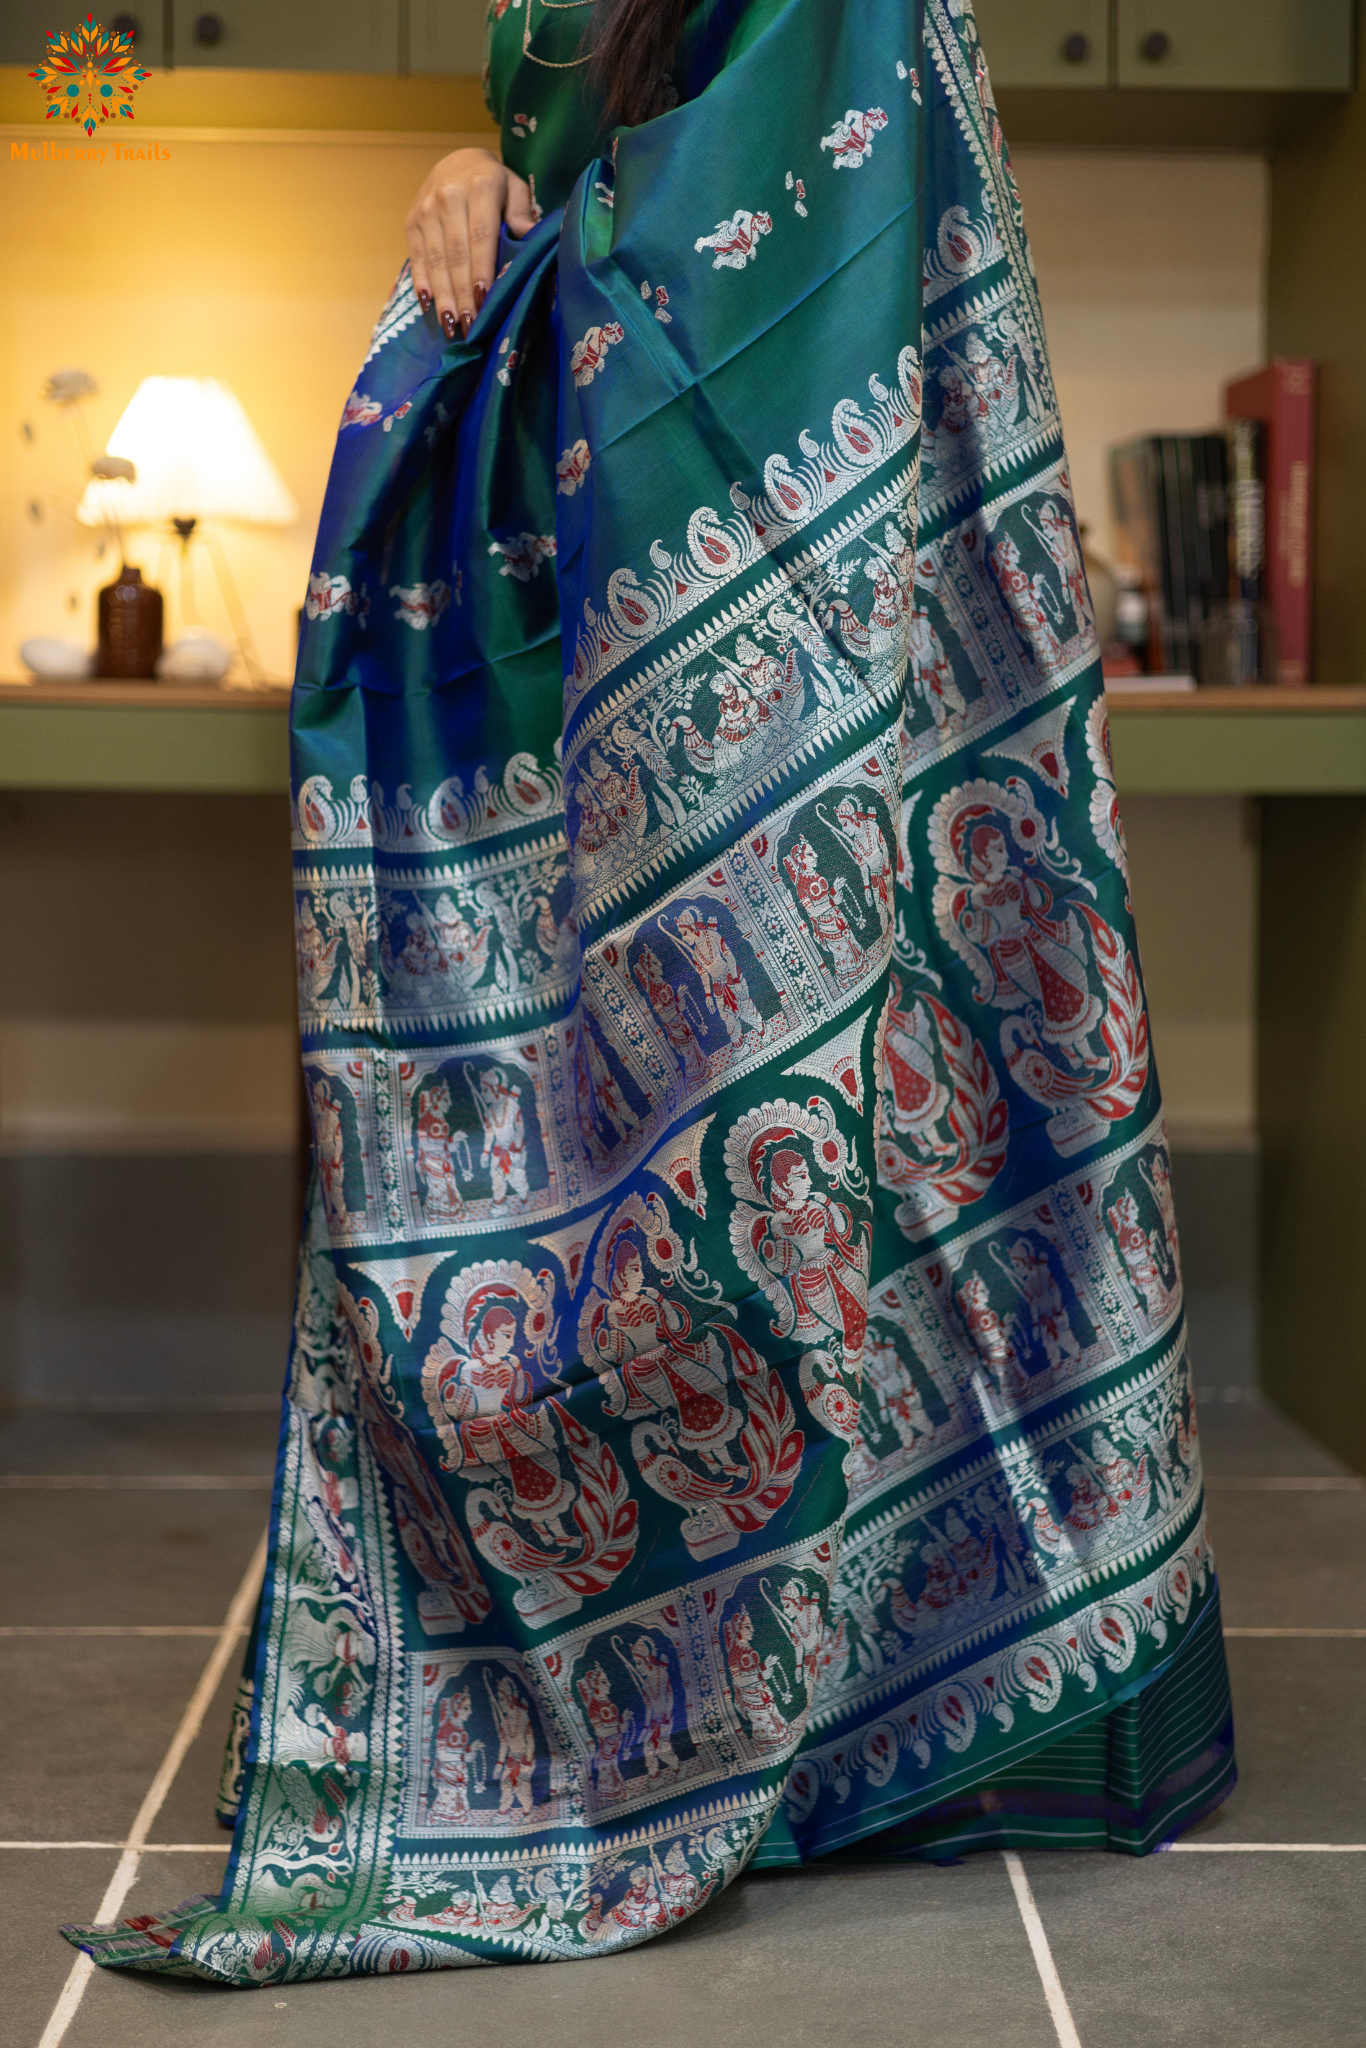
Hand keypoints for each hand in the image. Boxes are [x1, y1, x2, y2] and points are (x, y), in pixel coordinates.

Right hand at [405, 147, 538, 340]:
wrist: (456, 161)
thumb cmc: (494, 182)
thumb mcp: (514, 187)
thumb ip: (521, 211)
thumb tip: (529, 236)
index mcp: (479, 188)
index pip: (481, 237)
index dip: (481, 271)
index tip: (484, 301)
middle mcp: (448, 197)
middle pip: (456, 255)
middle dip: (462, 294)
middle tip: (469, 326)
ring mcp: (425, 209)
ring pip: (435, 260)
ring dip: (442, 296)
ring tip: (451, 326)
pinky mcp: (411, 221)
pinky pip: (416, 257)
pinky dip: (422, 283)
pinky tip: (428, 306)